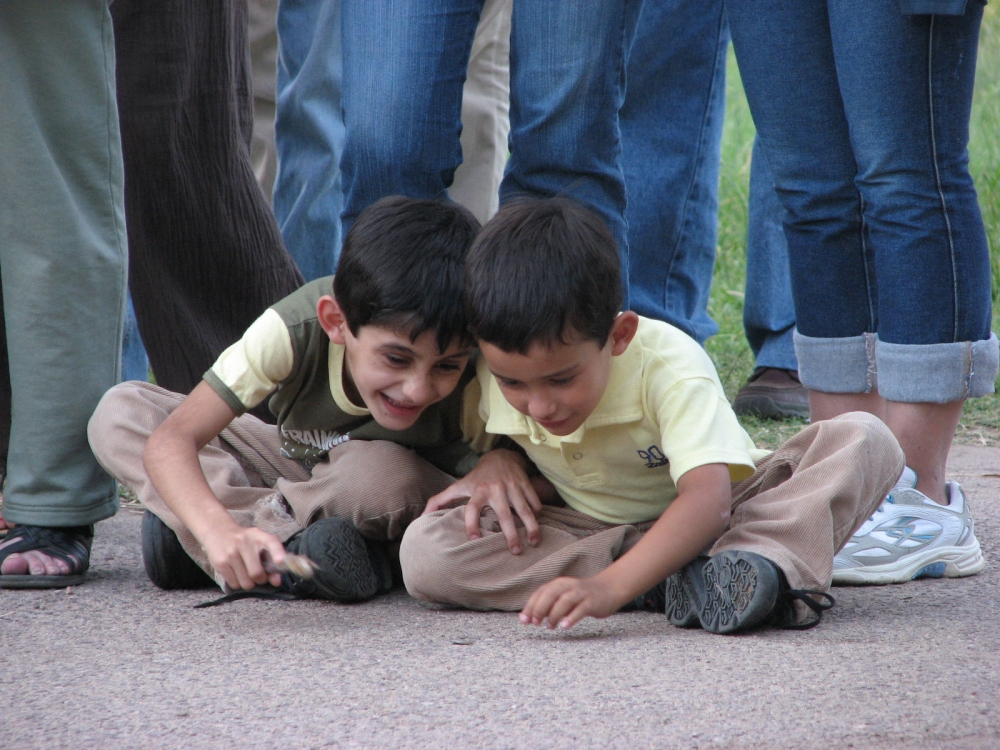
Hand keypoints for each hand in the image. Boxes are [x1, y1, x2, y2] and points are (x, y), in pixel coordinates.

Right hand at [201, 525, 286, 590]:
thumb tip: (276, 581)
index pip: (271, 542)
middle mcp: (244, 542)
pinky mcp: (220, 563)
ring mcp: (231, 553)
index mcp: (258, 535)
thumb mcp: (257, 542)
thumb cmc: (244, 541)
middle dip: (261, 580)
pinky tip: (235, 573)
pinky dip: (237, 583)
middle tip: (259, 576)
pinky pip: (234, 584)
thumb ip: (270, 559)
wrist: (217, 531)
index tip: (280, 562)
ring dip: (249, 583)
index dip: (277, 553)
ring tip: (245, 573)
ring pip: (246, 583)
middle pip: (257, 573)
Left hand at [422, 448, 541, 553]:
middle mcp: (495, 489)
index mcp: (478, 492)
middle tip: (515, 551)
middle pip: (504, 514)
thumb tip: (422, 516)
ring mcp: (512, 486)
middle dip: (510, 534)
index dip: (471, 523)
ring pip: (524, 509)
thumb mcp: (458, 486)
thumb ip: (440, 500)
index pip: (472, 508)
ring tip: (535, 543)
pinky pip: (533, 500)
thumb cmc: (477, 477)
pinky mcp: (525, 483)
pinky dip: (537, 511)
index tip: (474, 539)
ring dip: (531, 526)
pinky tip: (538, 523)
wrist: (500, 456)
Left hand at [520, 575, 623, 629]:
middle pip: (550, 593)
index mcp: (559, 584)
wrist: (609, 589)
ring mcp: (581, 593)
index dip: (531, 605)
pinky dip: (571, 617)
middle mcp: (569, 586)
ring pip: (565, 600)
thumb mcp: (564, 597)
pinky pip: (580, 609)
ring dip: (554, 614)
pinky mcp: (592, 602)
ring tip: (550, 627)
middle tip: (535, 622)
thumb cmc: (582, 597)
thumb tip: (531, 618)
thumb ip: (549, 605)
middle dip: (540, 608)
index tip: (524, 620)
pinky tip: (564, 626)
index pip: (541, 592)